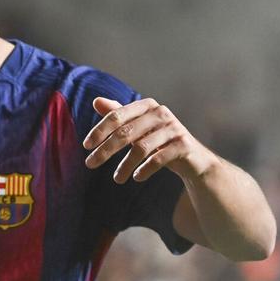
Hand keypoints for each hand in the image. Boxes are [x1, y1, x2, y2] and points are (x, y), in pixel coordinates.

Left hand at [83, 97, 214, 183]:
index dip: (99, 130)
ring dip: (125, 165)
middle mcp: (161, 113)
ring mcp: (174, 128)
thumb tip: (96, 101)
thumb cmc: (159, 140)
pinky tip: (136, 177)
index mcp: (146, 105)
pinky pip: (159, 158)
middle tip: (90, 164)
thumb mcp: (137, 128)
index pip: (116, 116)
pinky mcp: (184, 145)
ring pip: (141, 148)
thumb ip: (118, 115)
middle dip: (105, 150)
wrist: (194, 159)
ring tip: (117, 179)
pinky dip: (145, 169)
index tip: (86, 146)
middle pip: (125, 132)